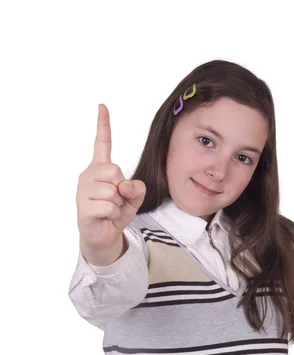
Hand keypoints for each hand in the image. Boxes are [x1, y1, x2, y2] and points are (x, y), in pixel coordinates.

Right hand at [76, 104, 145, 250]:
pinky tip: (106, 218)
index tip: (102, 106)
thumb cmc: (116, 213)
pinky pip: (109, 206)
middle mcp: (89, 175)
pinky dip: (114, 214)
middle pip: (115, 170)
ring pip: (112, 191)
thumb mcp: (133, 199)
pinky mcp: (83, 206)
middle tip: (116, 201)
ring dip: (118, 204)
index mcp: (100, 169)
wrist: (104, 236)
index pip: (102, 144)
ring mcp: (83, 190)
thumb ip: (137, 189)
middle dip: (121, 189)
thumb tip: (127, 185)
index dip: (103, 125)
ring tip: (110, 210)